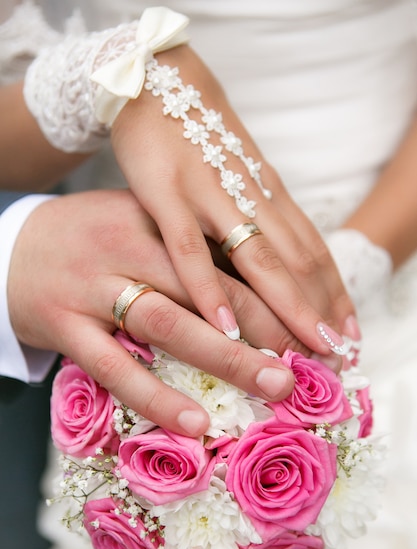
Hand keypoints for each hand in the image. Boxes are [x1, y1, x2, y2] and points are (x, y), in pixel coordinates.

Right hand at [8, 189, 296, 436]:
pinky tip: (195, 422)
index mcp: (152, 216)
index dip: (275, 289)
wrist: (10, 249)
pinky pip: (114, 366)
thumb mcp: (137, 224)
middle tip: (312, 357)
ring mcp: (91, 287)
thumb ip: (188, 248)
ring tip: (274, 386)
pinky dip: (156, 395)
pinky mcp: (63, 326)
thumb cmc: (89, 241)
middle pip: (207, 287)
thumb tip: (257, 289)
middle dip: (267, 325)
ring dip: (226, 359)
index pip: (225, 253)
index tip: (314, 322)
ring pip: (168, 323)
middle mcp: (124, 246)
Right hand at [111, 44, 356, 355]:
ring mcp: (210, 195)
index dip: (335, 293)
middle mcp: (250, 196)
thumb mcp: (237, 177)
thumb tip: (275, 268)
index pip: (313, 250)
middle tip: (338, 355)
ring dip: (285, 306)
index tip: (348, 332)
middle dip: (320, 309)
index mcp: (267, 194)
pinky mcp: (166, 195)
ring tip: (303, 349)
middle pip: (296, 260)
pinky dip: (208, 288)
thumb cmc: (197, 138)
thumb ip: (256, 218)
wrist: (155, 79)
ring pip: (257, 257)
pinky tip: (224, 325)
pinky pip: (191, 248)